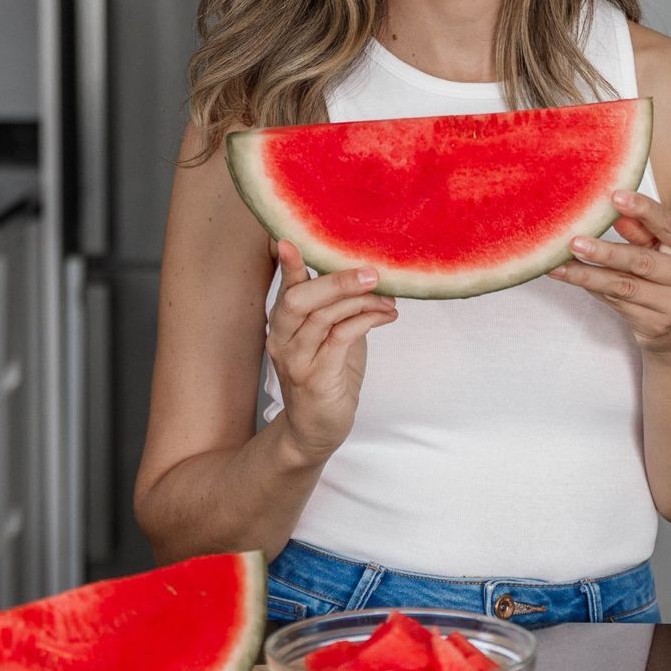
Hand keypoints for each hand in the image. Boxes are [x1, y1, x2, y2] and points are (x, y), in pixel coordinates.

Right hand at [265, 239, 397, 460]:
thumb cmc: (328, 378)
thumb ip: (339, 308)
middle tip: (372, 273)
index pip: (286, 288)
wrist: (315, 431)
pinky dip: (364, 321)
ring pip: (323, 316)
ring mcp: (296, 359)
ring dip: (360, 301)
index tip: (289, 239)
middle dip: (337, 281)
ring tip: (388, 298)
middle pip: (301, 298)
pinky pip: (340, 339)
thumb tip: (369, 277)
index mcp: (284, 324)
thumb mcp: (332, 337)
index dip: (288, 264)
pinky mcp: (315, 378)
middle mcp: (282, 339)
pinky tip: (385, 316)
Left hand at [546, 189, 670, 353]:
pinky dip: (591, 288)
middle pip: (642, 261)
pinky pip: (616, 302)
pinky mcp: (656, 325)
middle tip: (575, 241)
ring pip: (623, 286)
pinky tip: (570, 278)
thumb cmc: (668, 273)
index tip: (615, 197)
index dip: (643, 210)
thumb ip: (642, 230)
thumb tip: (616, 213)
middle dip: (605, 251)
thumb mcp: (662, 247)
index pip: (669, 225)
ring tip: (560, 265)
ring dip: (587, 274)